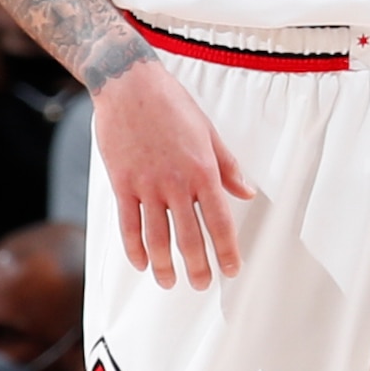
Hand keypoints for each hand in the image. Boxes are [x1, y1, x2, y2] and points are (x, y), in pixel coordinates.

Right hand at [93, 56, 255, 284]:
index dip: (226, 250)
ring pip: (156, 237)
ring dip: (164, 265)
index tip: (231, 269)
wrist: (129, 85)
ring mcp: (146, 185)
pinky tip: (141, 263)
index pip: (219, 221)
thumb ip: (228, 166)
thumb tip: (247, 192)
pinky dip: (134, 247)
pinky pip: (128, 224)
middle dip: (197, 266)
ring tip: (170, 282)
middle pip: (189, 236)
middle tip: (201, 285)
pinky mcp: (122, 183)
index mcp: (203, 171)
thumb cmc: (172, 105)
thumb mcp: (209, 132)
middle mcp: (175, 183)